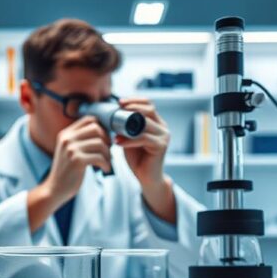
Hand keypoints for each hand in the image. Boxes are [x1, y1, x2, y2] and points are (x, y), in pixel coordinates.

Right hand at [43, 115, 111, 202]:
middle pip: (96, 129)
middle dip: (107, 140)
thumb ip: (80, 139)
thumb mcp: (68, 150)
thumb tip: (105, 131)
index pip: (89, 119)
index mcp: (65, 134)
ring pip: (100, 143)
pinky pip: (100, 157)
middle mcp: (67, 139)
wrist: (55, 189)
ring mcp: (71, 149)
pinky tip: (105, 169)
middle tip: (108, 151)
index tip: (105, 139)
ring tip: (107, 162)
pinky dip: (106, 164)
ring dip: (108, 154)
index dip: (102, 127)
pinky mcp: (77, 161)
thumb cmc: (66, 171)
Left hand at [116, 98, 176, 222]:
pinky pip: (143, 138)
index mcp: (156, 122)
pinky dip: (129, 140)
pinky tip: (118, 142)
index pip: (148, 104)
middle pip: (149, 110)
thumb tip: (112, 114)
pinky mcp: (161, 146)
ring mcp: (163, 136)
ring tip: (114, 131)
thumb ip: (126, 127)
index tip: (120, 102)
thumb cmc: (137, 158)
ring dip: (128, 126)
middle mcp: (162, 127)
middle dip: (132, 107)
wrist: (146, 177)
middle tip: (117, 110)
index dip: (135, 100)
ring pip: (145, 124)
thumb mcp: (130, 138)